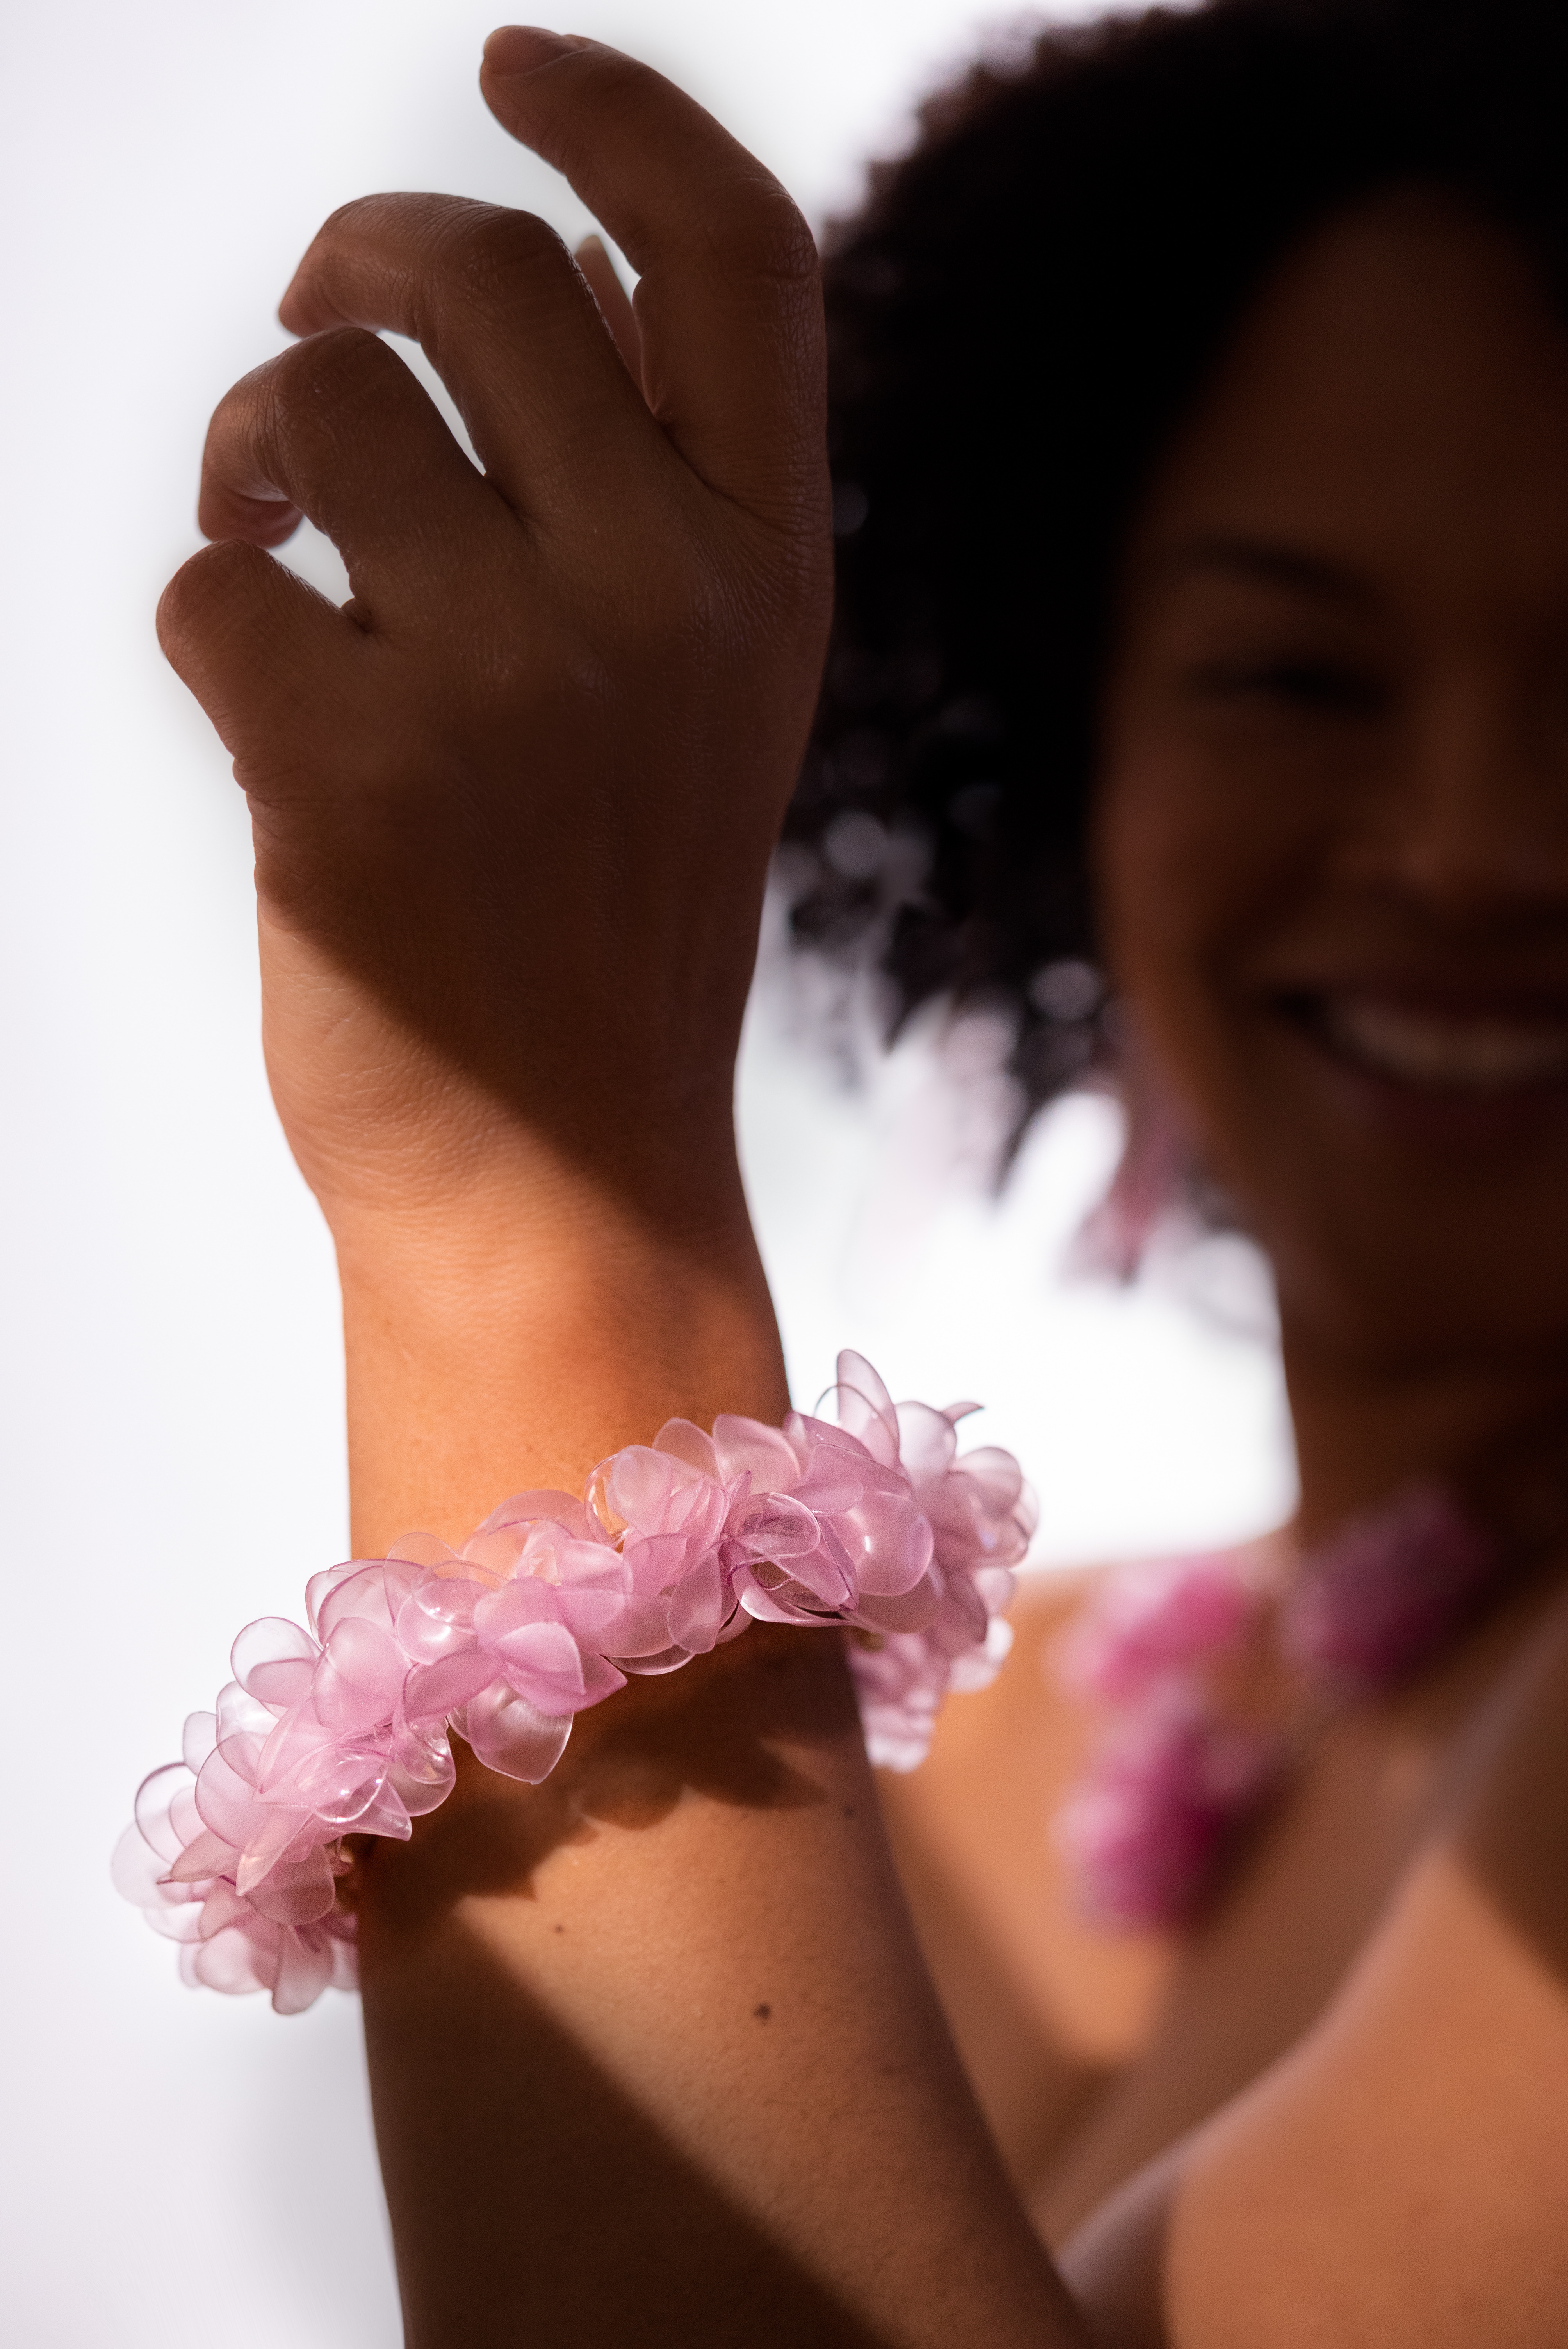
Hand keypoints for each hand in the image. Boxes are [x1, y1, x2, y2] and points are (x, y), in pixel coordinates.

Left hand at [157, 28, 830, 1263]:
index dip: (615, 116)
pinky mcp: (343, 775)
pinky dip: (211, 610)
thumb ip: (659, 487)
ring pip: (316, 403)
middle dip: (366, 262)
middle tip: (330, 326)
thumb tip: (559, 262)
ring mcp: (508, 686)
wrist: (560, 1177)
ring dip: (261, 442)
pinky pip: (209, 577)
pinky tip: (268, 693)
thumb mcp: (704, 695)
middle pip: (478, 272)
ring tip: (277, 525)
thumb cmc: (610, 916)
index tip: (510, 69)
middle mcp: (663, 601)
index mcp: (770, 573)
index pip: (734, 254)